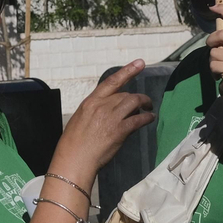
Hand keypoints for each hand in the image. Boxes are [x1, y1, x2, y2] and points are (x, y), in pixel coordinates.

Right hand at [50, 60, 155, 183]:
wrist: (74, 159)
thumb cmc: (73, 144)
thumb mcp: (81, 120)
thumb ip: (95, 112)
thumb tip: (110, 112)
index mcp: (90, 102)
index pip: (111, 82)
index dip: (127, 71)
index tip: (140, 63)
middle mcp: (102, 106)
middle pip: (125, 94)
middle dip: (137, 98)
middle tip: (144, 103)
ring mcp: (111, 117)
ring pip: (134, 102)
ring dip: (145, 104)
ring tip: (149, 108)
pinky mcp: (120, 130)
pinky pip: (138, 119)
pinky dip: (146, 118)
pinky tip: (149, 118)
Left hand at [206, 5, 222, 108]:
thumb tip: (219, 21)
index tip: (213, 6)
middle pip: (221, 35)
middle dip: (211, 41)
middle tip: (212, 48)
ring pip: (214, 52)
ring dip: (213, 60)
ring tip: (222, 67)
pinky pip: (213, 64)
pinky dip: (213, 71)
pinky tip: (221, 75)